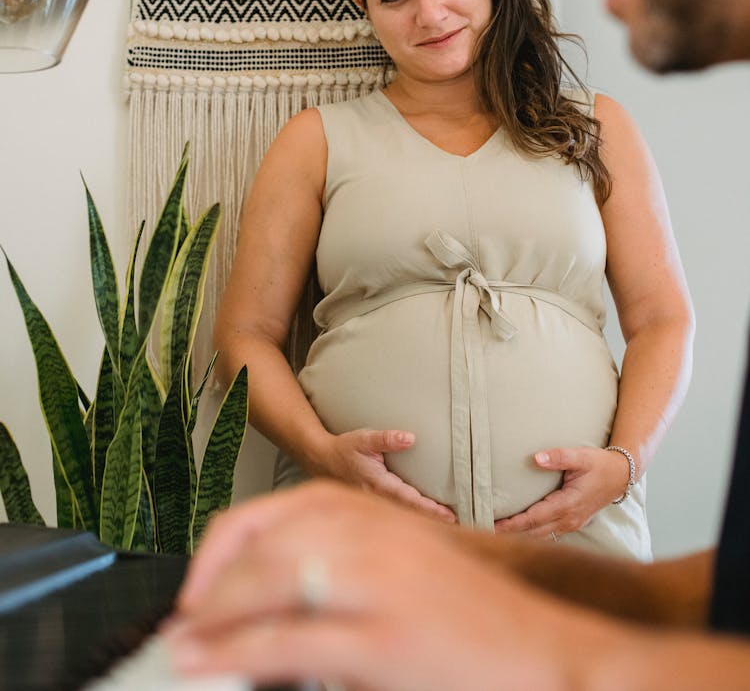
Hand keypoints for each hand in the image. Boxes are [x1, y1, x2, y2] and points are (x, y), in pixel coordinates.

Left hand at [163, 482, 610, 690]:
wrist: (545, 651)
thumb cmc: (476, 617)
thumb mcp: (407, 569)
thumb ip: (350, 564)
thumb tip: (282, 594)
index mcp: (377, 517)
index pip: (279, 511)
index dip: (226, 545)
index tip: (200, 583)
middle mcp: (373, 537)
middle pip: (266, 544)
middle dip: (212, 584)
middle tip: (184, 621)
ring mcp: (377, 584)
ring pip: (268, 582)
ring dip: (213, 614)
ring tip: (183, 645)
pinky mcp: (382, 640)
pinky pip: (287, 641)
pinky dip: (234, 651)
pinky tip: (209, 663)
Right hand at [314, 427, 455, 521]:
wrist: (323, 461)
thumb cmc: (345, 449)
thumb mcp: (364, 439)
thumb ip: (386, 438)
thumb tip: (410, 438)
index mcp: (378, 484)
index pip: (409, 499)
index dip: (430, 509)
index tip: (450, 516)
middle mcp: (377, 500)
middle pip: (410, 515)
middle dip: (433, 523)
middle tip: (460, 529)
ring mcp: (374, 506)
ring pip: (403, 519)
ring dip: (424, 524)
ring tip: (450, 529)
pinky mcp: (374, 507)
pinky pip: (396, 517)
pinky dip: (412, 521)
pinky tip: (426, 525)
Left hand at [494, 446, 630, 538]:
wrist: (621, 476)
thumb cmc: (600, 465)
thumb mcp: (581, 456)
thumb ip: (559, 457)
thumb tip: (537, 458)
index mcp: (568, 504)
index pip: (534, 518)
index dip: (513, 523)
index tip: (493, 525)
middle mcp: (568, 519)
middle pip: (533, 532)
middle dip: (509, 534)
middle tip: (483, 532)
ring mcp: (570, 524)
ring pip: (540, 536)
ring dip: (518, 536)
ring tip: (494, 534)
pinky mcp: (571, 523)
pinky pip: (547, 534)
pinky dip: (530, 534)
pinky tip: (516, 532)